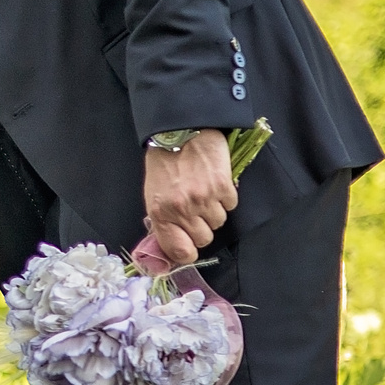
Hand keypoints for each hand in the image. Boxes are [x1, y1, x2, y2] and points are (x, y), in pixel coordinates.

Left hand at [142, 130, 237, 265]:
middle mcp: (182, 209)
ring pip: (219, 222)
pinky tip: (214, 182)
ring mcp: (203, 199)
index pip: (179, 251)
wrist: (181, 131)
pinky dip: (226, 196)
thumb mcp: (153, 194)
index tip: (190, 248)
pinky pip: (231, 205)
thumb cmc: (164, 163)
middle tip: (196, 210)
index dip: (187, 253)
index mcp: (161, 213)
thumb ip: (163, 221)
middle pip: (204, 239)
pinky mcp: (223, 186)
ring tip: (204, 190)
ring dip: (214, 209)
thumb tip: (174, 245)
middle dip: (202, 227)